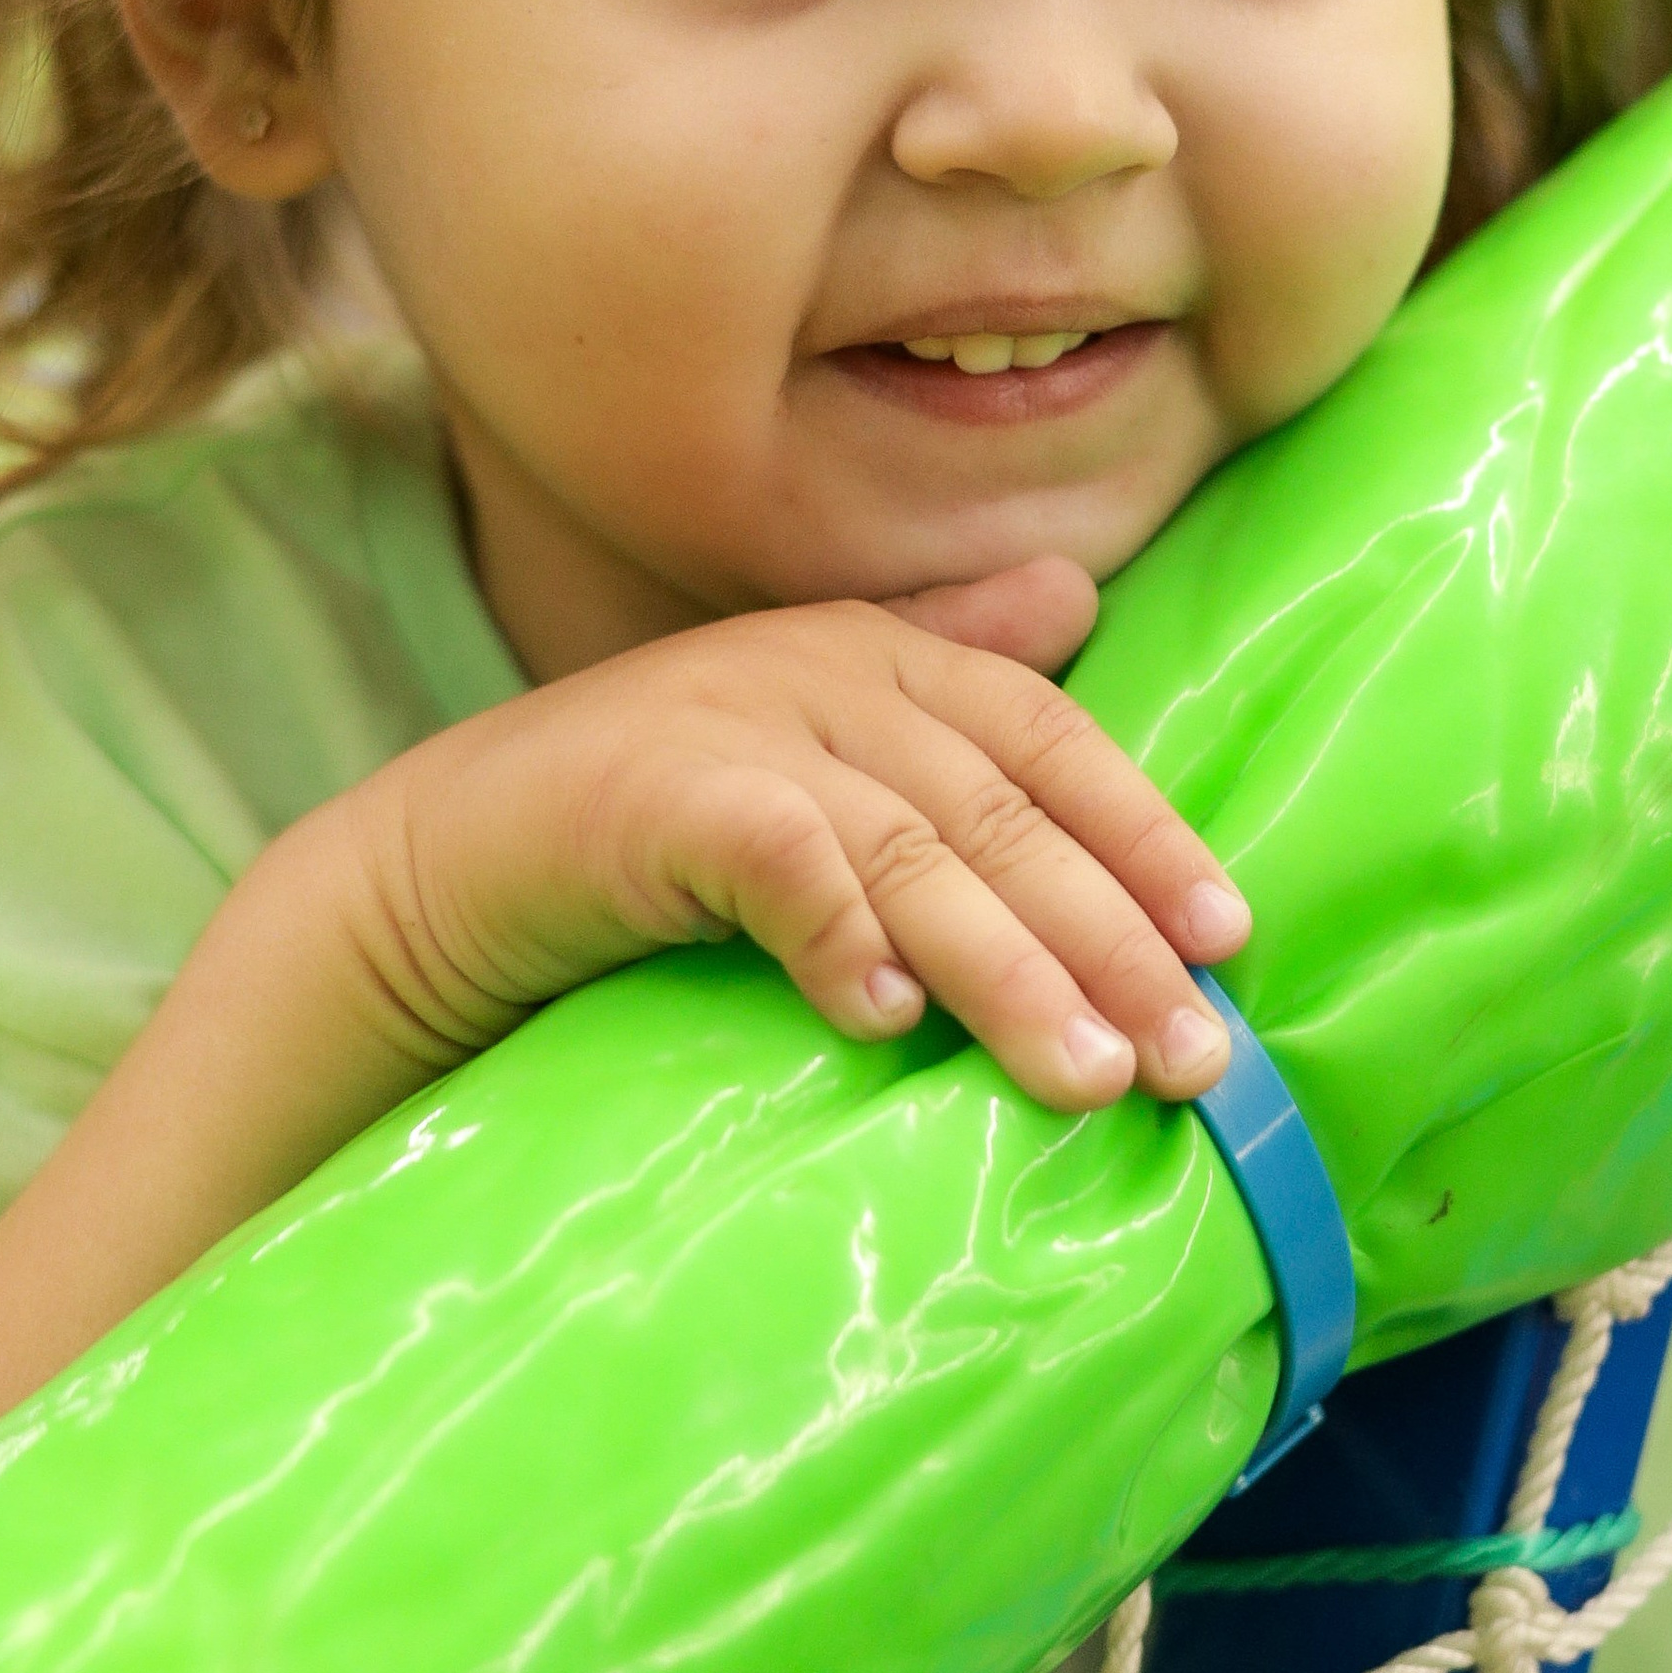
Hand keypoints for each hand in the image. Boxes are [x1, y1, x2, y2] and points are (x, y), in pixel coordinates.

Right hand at [337, 558, 1248, 1112]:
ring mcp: (734, 726)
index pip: (1045, 735)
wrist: (444, 860)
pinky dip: (837, 932)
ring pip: (913, 850)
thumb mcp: (810, 735)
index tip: (1227, 939)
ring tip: (1087, 1079)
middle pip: (999, 809)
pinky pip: (774, 861)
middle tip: (1193, 1057)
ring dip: (1010, 970)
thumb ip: (943, 668)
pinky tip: (887, 1021)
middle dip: (1109, 935)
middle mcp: (818, 671)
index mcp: (873, 651)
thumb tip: (1078, 593)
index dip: (1144, 832)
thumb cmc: (648, 819)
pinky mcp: (649, 798)